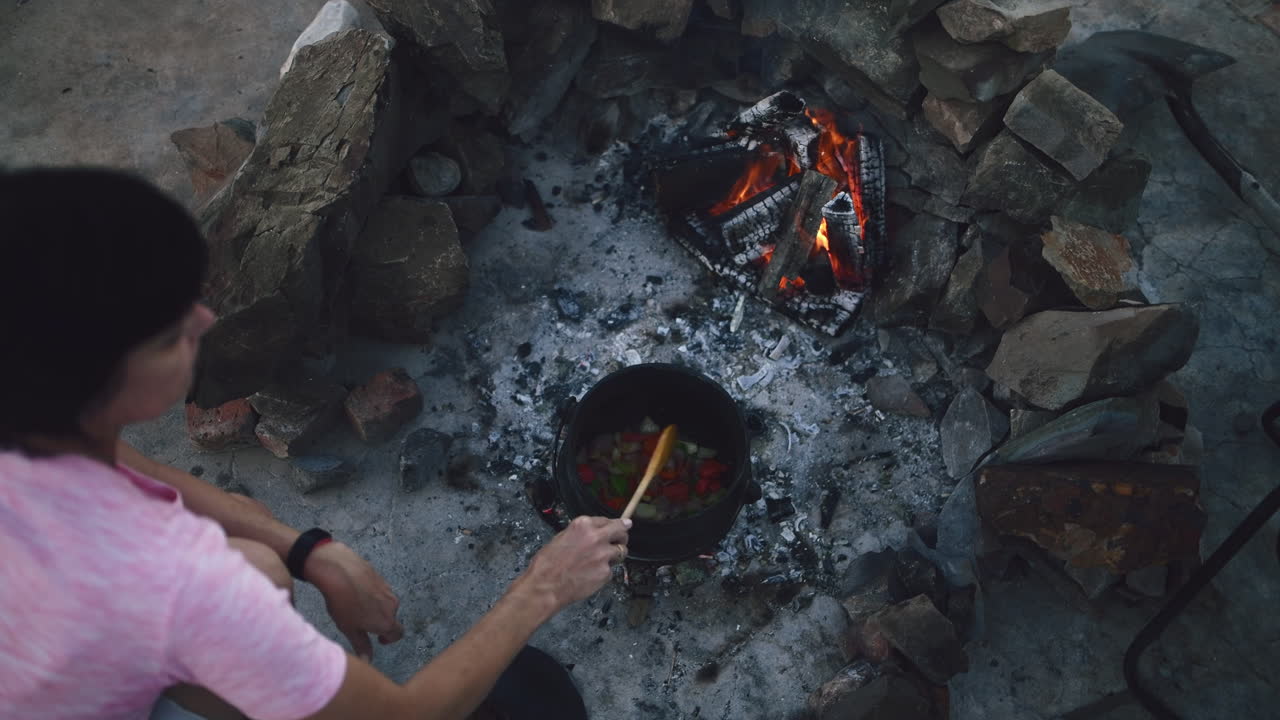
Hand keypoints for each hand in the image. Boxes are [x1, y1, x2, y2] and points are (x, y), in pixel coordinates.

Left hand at [304, 541, 403, 660]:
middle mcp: (392, 605)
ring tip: (355, 607)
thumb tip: (367, 660)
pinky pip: (379, 590)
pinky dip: (371, 594)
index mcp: (387, 622)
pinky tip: (354, 593)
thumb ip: (361, 646)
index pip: (398, 634)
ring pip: (385, 603)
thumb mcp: (350, 629)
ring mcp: (388, 589)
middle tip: (361, 623)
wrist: (339, 572)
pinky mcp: (381, 577)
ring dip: (375, 607)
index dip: (389, 639)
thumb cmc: (343, 603)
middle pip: (391, 617)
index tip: (378, 639)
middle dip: (380, 622)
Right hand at [518, 516, 630, 611]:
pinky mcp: (605, 572)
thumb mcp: (561, 538)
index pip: (608, 520)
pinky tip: (591, 576)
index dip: (616, 524)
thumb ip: (581, 534)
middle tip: (621, 540)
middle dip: (623, 535)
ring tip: (603, 562)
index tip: (623, 524)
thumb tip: (592, 532)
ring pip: (621, 551)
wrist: (545, 586)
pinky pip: (611, 571)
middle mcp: (596, 537)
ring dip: (616, 556)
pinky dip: (604, 573)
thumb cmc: (547, 565)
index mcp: (583, 525)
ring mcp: (603, 555)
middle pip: (621, 531)